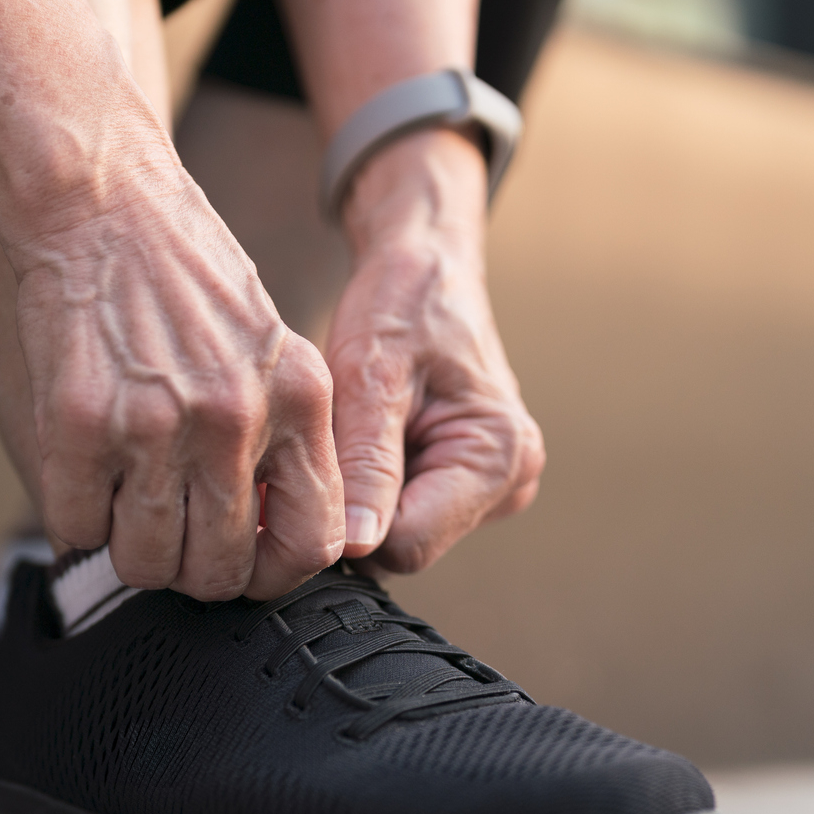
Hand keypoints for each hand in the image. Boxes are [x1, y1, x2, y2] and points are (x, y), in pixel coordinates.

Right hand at [8, 135, 344, 597]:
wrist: (103, 204)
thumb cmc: (184, 276)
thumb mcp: (273, 347)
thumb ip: (284, 438)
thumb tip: (273, 538)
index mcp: (299, 399)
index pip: (314, 542)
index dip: (274, 572)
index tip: (247, 563)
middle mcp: (234, 417)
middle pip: (219, 571)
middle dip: (192, 570)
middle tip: (171, 535)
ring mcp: (152, 424)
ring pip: (146, 562)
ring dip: (128, 548)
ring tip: (124, 500)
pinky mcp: (76, 423)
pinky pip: (75, 526)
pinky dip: (74, 518)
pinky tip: (83, 476)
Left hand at [330, 128, 543, 570]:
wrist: (428, 266)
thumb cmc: (402, 302)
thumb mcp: (371, 373)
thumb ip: (367, 464)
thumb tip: (356, 547)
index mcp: (500, 454)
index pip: (408, 544)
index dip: (345, 522)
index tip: (303, 475)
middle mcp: (510, 481)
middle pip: (405, 545)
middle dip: (354, 507)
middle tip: (325, 441)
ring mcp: (495, 486)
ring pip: (400, 533)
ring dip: (362, 495)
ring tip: (349, 432)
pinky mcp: (470, 484)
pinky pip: (406, 511)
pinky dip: (374, 486)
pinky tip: (366, 440)